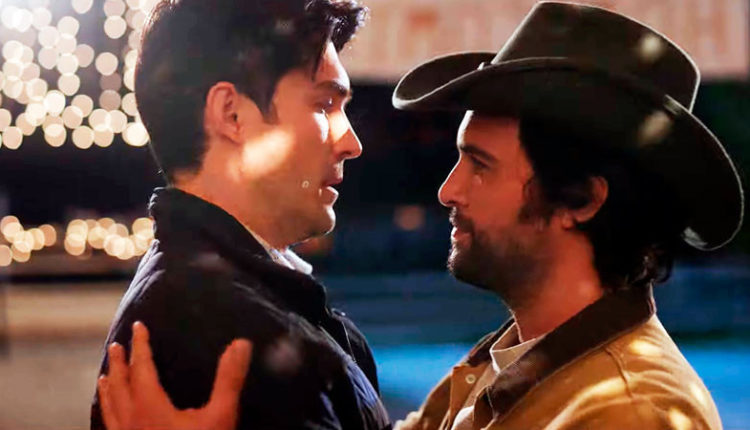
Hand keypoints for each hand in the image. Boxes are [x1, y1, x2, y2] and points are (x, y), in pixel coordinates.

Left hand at [98, 321, 251, 429]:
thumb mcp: (220, 416)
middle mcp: (130, 420)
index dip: (140, 345)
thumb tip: (240, 344)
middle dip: (119, 363)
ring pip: (109, 408)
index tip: (138, 327)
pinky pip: (110, 427)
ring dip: (108, 388)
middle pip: (119, 385)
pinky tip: (111, 418)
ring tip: (105, 377)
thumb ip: (228, 379)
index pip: (141, 367)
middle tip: (116, 346)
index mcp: (149, 406)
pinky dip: (107, 414)